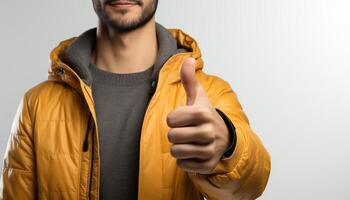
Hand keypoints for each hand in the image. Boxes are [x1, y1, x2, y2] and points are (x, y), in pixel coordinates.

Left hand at [166, 57, 229, 173]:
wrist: (224, 137)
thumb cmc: (205, 115)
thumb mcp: (198, 97)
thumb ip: (189, 79)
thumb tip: (188, 58)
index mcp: (203, 113)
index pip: (170, 119)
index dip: (173, 119)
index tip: (182, 119)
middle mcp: (208, 132)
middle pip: (172, 136)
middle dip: (174, 134)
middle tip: (185, 132)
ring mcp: (210, 150)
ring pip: (176, 152)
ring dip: (178, 148)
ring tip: (189, 142)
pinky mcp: (208, 165)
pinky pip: (183, 165)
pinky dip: (184, 160)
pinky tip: (194, 153)